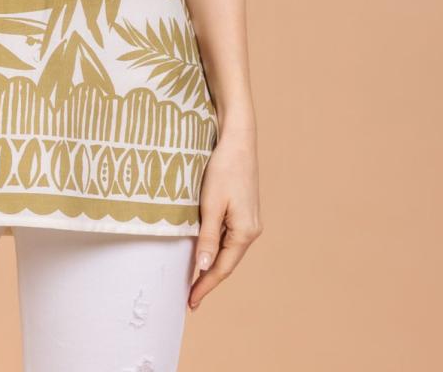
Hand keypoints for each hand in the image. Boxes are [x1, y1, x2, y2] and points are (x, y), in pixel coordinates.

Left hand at [188, 128, 261, 310]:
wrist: (238, 140)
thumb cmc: (224, 169)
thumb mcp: (211, 204)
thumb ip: (207, 237)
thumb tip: (203, 266)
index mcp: (245, 232)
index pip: (222, 268)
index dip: (205, 285)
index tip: (191, 301)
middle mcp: (251, 230)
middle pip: (227, 262)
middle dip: (208, 279)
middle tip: (190, 296)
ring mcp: (249, 220)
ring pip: (228, 250)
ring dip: (212, 264)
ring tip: (194, 279)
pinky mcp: (244, 210)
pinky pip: (229, 237)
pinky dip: (216, 248)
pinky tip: (205, 251)